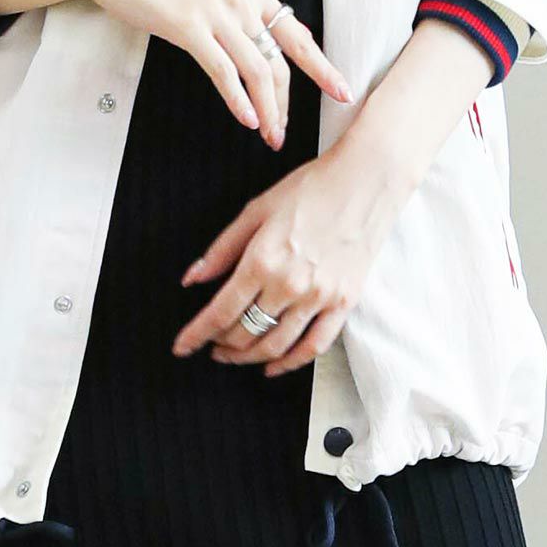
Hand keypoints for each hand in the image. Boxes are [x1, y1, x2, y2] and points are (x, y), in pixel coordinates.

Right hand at [77, 0, 352, 145]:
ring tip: (270, 136)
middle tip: (286, 132)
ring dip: (267, 109)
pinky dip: (238, 99)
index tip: (341, 91)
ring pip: (257, 70)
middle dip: (287, 103)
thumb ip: (248, 11)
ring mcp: (217, 13)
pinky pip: (223, 71)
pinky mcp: (190, 28)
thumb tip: (282, 39)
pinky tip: (246, 119)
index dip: (321, 67)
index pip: (297, 36)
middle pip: (279, 60)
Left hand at [169, 130, 413, 375]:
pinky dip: (291, 363)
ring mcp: (319, 297)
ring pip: (276, 345)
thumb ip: (222, 249)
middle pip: (245, 332)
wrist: (365, 180)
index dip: (196, 334)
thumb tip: (192, 279)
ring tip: (234, 355)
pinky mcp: (344, 303)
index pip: (220, 311)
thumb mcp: (256, 209)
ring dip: (248, 357)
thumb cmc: (309, 188)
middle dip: (221, 345)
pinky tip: (274, 366)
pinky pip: (314, 346)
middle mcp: (289, 284)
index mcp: (262, 259)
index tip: (182, 347)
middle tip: (210, 345)